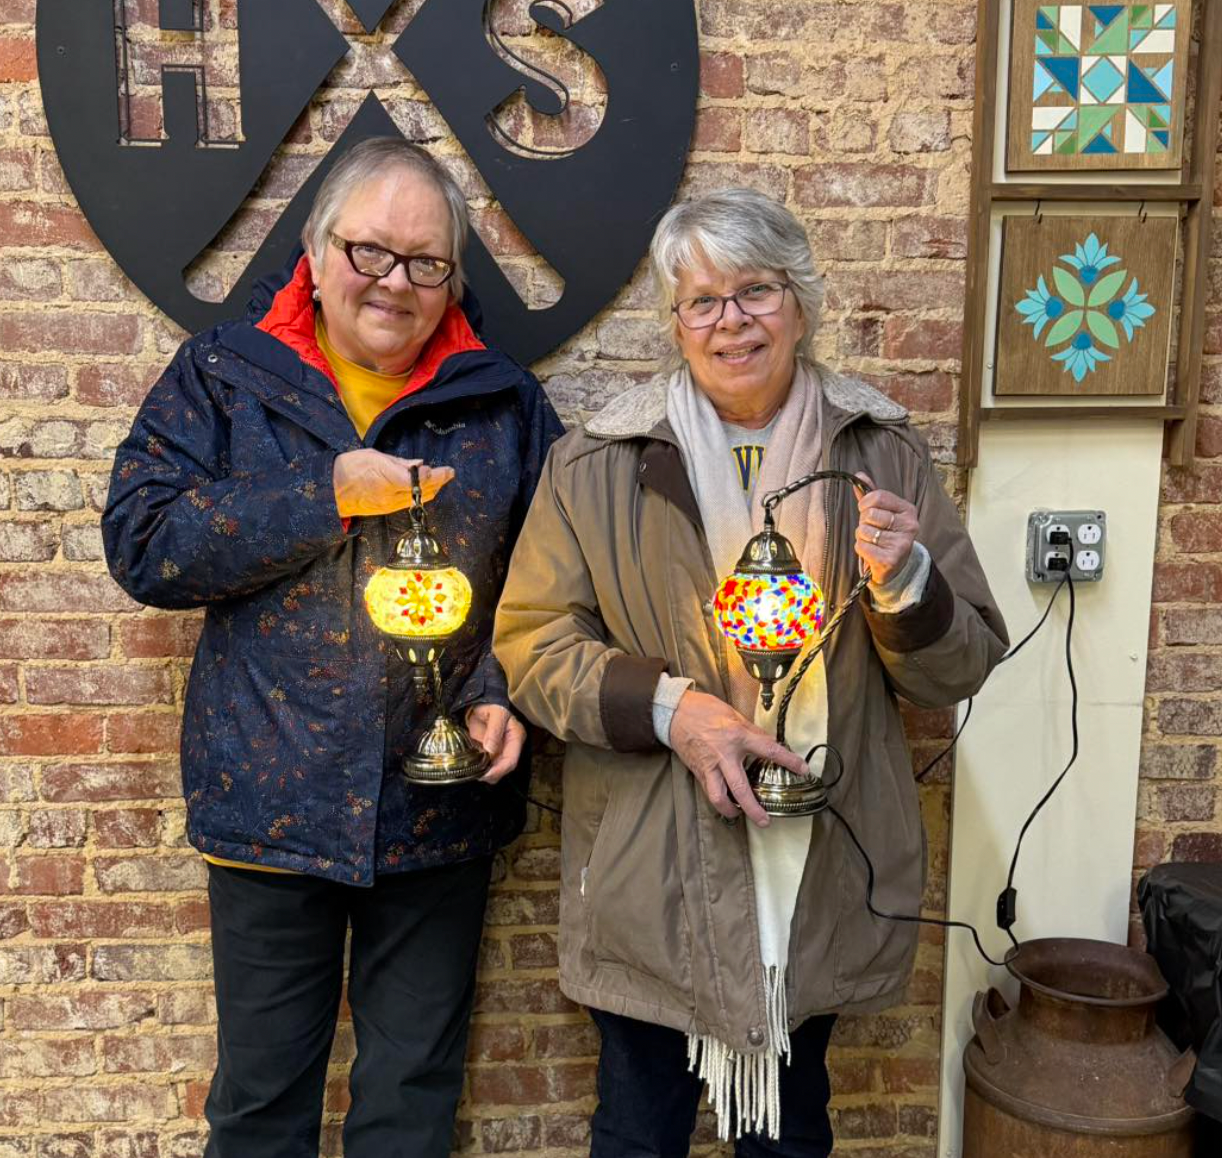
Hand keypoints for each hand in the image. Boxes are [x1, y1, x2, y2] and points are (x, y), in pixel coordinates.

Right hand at [333, 449, 454, 517]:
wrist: (331, 489)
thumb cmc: (351, 467)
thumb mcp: (375, 456)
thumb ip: (400, 462)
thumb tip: (420, 464)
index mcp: (387, 479)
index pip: (419, 481)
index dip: (435, 476)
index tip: (444, 469)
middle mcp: (390, 496)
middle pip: (423, 492)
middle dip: (439, 482)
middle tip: (449, 472)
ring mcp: (389, 506)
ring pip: (419, 500)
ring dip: (433, 489)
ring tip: (441, 478)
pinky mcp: (387, 510)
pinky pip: (409, 503)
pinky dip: (421, 495)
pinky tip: (426, 487)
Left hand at [466, 704, 526, 783]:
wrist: (480, 703)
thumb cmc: (491, 705)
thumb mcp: (495, 713)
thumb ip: (494, 730)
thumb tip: (490, 749)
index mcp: (516, 737)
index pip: (511, 760)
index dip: (500, 770)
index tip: (487, 774)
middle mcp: (510, 746)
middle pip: (504, 767)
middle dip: (492, 774)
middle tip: (478, 776)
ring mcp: (500, 750)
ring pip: (496, 769)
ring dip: (486, 773)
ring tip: (475, 773)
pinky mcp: (490, 751)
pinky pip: (487, 764)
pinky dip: (481, 769)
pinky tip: (473, 769)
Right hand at [668, 690, 808, 827]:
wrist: (675, 712)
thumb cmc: (704, 710)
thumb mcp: (734, 715)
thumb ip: (752, 732)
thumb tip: (769, 743)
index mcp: (737, 736)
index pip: (768, 750)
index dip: (788, 760)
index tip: (802, 769)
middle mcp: (724, 755)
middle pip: (741, 788)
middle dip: (754, 808)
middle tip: (765, 821)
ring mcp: (709, 766)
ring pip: (719, 797)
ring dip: (731, 810)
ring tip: (740, 815)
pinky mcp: (698, 771)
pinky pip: (709, 790)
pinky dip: (719, 799)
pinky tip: (726, 802)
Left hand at [854, 472, 918, 586]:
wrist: (895, 566)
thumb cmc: (886, 535)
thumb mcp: (882, 512)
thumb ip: (871, 494)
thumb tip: (859, 475)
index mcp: (908, 510)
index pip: (878, 497)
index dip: (865, 503)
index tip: (866, 510)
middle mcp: (909, 526)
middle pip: (870, 514)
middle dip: (863, 521)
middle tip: (872, 529)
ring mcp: (901, 544)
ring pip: (864, 530)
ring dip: (862, 536)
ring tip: (873, 541)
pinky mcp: (890, 560)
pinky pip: (861, 546)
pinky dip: (860, 549)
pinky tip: (871, 552)